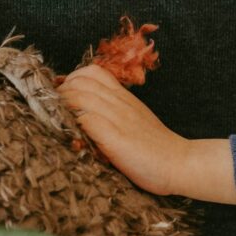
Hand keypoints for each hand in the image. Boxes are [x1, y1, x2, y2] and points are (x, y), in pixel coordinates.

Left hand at [59, 65, 235, 203]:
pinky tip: (70, 137)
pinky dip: (71, 124)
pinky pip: (85, 119)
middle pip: (79, 81)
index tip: (63, 99)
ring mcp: (117, 118)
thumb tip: (86, 119)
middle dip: (60, 94)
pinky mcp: (115, 138)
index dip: (72, 80)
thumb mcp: (135, 121)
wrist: (181, 163)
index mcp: (124, 97)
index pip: (92, 72)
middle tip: (53, 113)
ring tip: (56, 124)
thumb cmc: (156, 148)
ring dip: (61, 108)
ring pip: (78, 96)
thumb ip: (115, 115)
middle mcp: (119, 102)